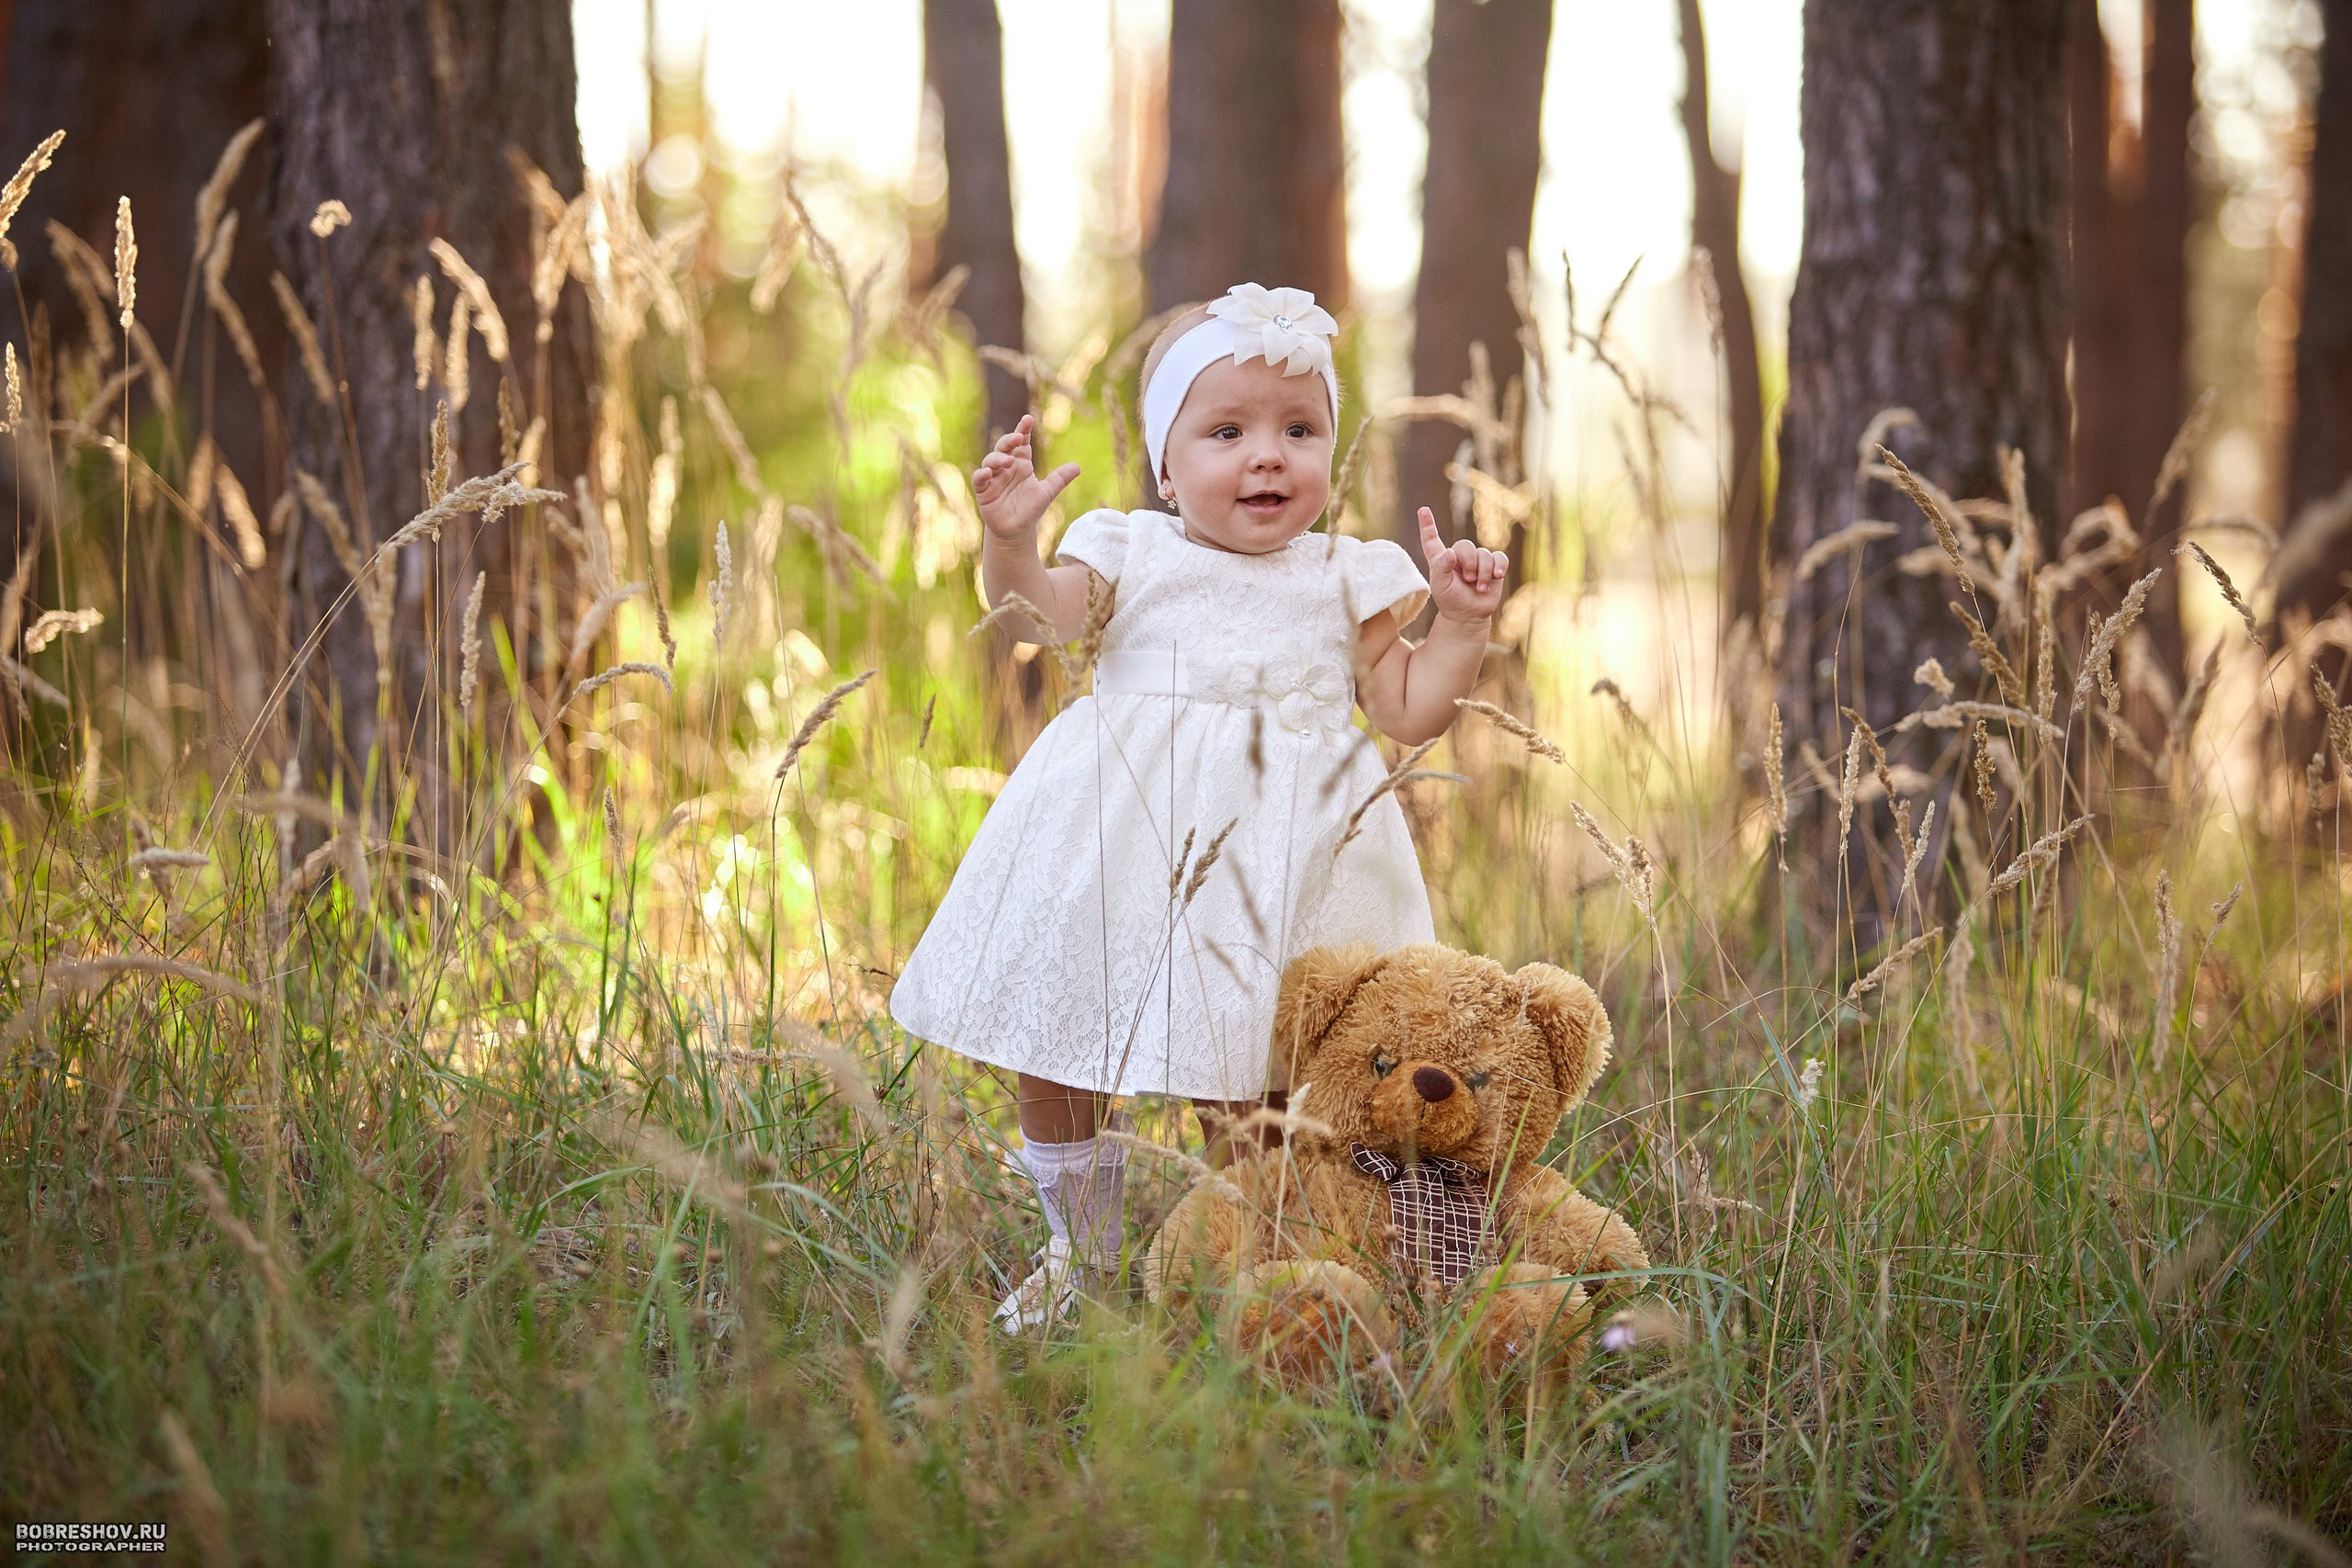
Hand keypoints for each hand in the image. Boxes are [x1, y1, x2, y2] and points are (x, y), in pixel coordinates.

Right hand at [973, 415, 1080, 541]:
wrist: (1017, 530)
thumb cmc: (1030, 508)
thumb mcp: (1047, 492)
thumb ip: (1059, 479)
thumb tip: (1078, 467)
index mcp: (1021, 464)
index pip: (1021, 443)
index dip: (1023, 430)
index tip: (1028, 419)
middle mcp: (1006, 467)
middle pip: (1004, 447)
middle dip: (1009, 440)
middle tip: (1018, 437)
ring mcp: (993, 478)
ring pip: (990, 461)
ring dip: (998, 458)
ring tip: (1009, 460)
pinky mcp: (983, 491)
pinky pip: (979, 479)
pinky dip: (982, 474)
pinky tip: (988, 473)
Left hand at [1417, 506, 1506, 622]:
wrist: (1470, 614)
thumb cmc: (1451, 600)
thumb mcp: (1440, 587)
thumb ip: (1441, 569)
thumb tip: (1450, 552)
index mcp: (1441, 559)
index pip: (1431, 540)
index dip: (1427, 525)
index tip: (1423, 510)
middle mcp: (1459, 556)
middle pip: (1465, 545)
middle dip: (1469, 563)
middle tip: (1468, 580)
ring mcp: (1477, 559)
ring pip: (1484, 553)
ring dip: (1483, 572)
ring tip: (1479, 587)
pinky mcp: (1493, 565)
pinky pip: (1499, 557)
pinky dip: (1498, 567)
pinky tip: (1497, 576)